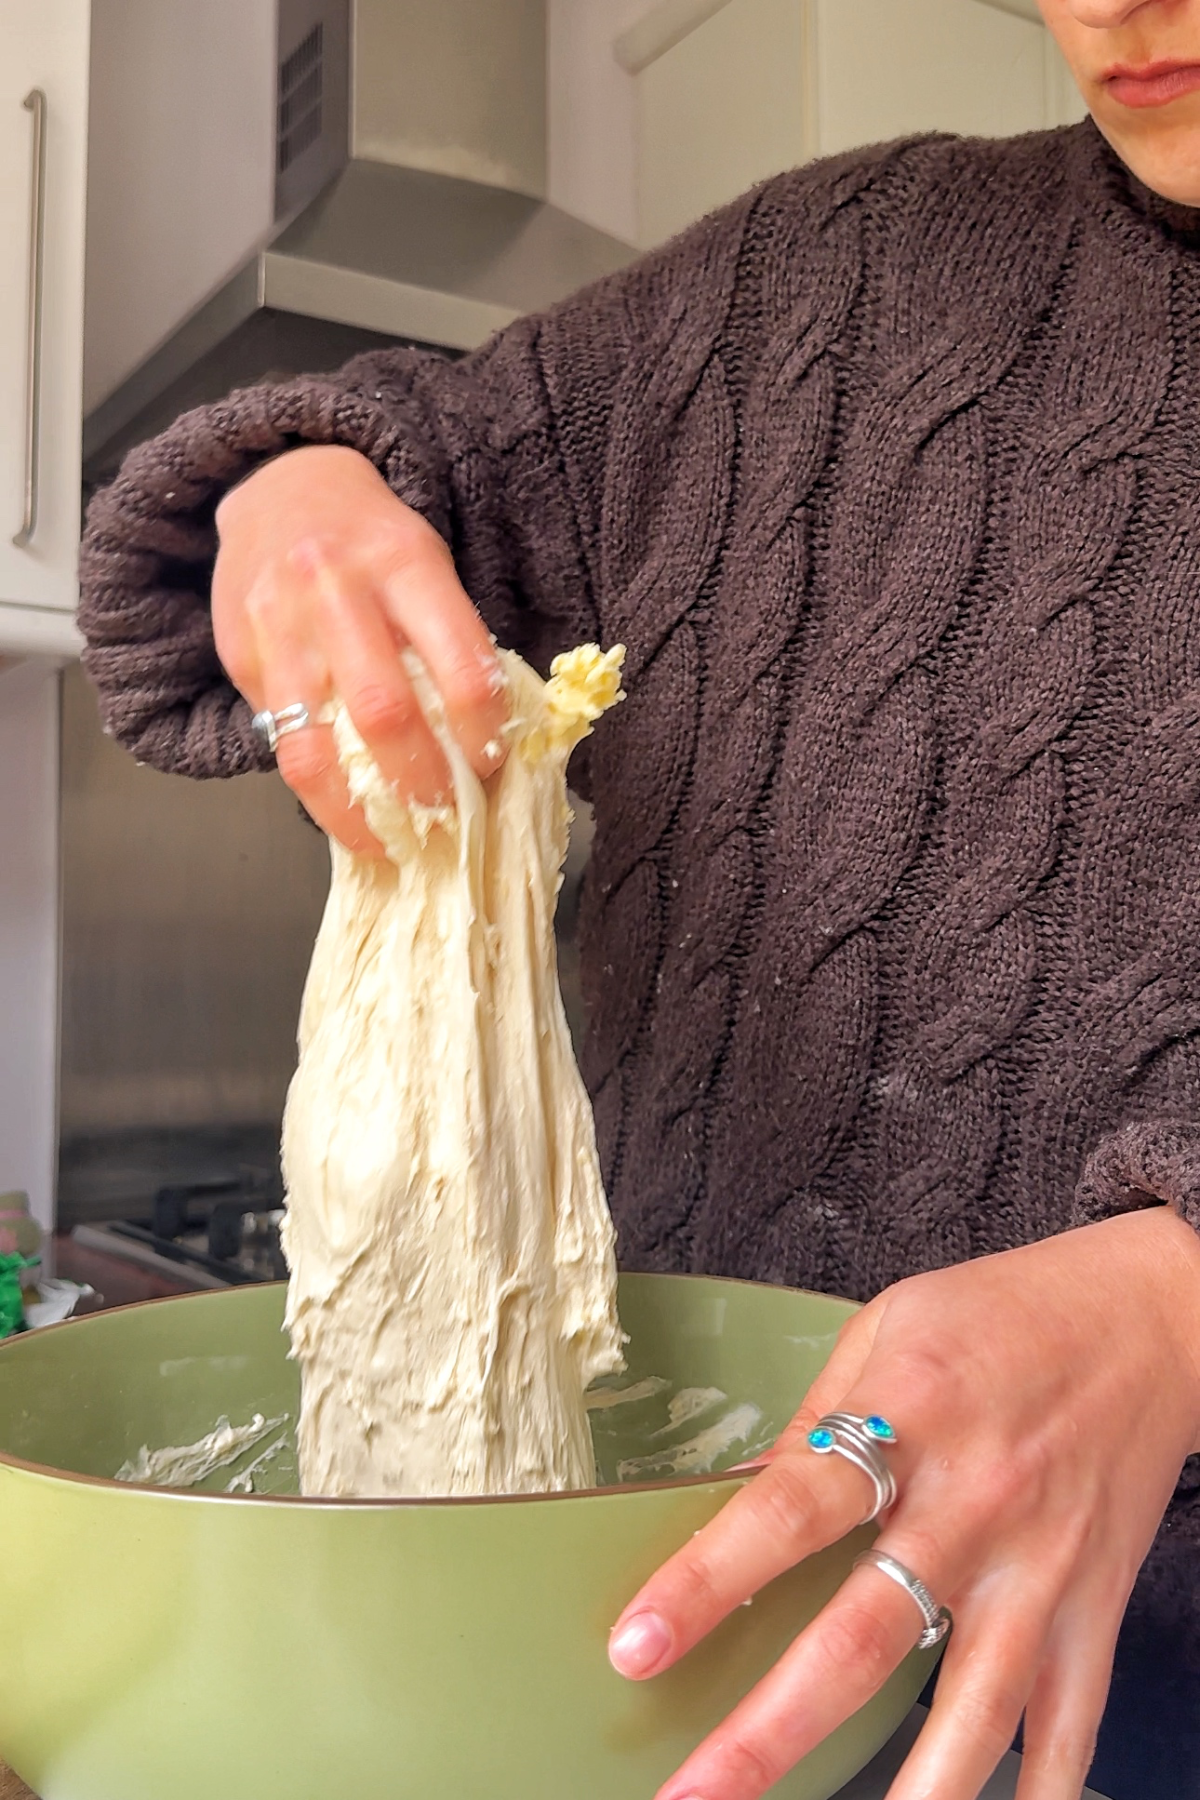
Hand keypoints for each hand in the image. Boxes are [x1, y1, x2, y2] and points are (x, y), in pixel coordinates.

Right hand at [212, 445, 508, 854]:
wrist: (280, 488)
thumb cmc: (372, 541)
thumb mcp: (426, 564)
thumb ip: (449, 640)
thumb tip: (481, 744)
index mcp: (405, 562)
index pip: (459, 665)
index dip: (482, 732)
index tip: (491, 766)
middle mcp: (335, 589)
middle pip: (384, 713)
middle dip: (420, 782)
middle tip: (442, 817)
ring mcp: (278, 625)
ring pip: (313, 747)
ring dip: (354, 812)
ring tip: (385, 842)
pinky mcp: (240, 655)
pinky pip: (279, 739)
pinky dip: (315, 784)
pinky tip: (342, 805)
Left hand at [609, 1209, 1199, 1799]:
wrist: (1151, 1322)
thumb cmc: (1005, 1315)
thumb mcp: (888, 1328)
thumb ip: (816, 1422)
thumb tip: (736, 1504)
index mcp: (908, 1416)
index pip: (791, 1508)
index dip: (708, 1580)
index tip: (637, 1645)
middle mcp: (972, 1502)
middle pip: (863, 1635)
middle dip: (772, 1727)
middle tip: (694, 1789)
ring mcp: (1039, 1567)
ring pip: (969, 1709)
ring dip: (905, 1792)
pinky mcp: (1092, 1608)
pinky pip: (1065, 1724)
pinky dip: (1036, 1791)